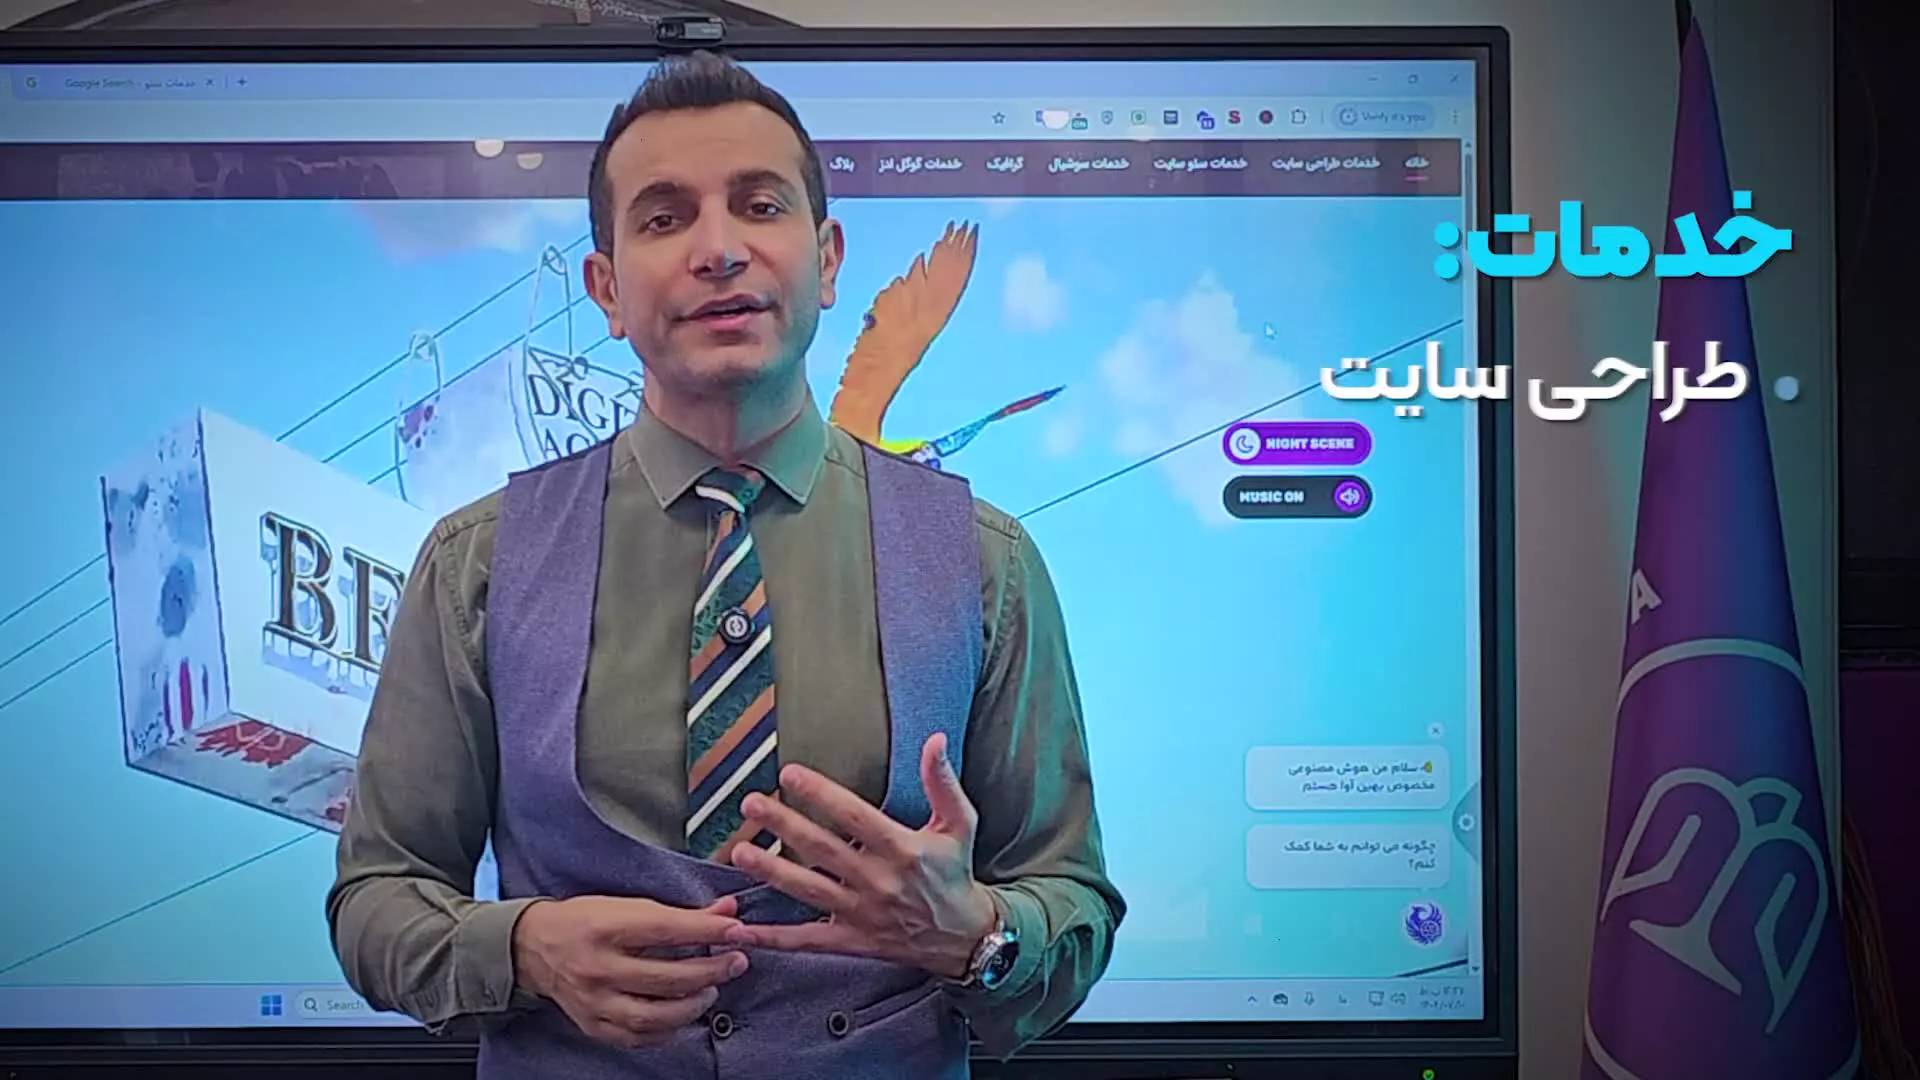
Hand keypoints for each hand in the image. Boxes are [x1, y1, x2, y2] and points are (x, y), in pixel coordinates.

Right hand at [511, 894, 749, 1048]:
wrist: (533, 947)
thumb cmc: (585, 920)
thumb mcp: (628, 905)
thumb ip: (679, 912)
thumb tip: (728, 910)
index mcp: (605, 927)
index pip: (666, 930)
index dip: (708, 930)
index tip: (737, 930)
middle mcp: (597, 967)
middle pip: (666, 978)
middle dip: (710, 970)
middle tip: (735, 962)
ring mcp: (594, 1001)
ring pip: (654, 1016)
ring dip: (692, 1005)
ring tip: (710, 990)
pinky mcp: (593, 1025)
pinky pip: (637, 1037)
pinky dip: (667, 1029)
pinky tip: (682, 1014)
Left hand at [723, 732, 998, 979]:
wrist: (965, 937)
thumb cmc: (956, 874)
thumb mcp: (960, 824)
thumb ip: (943, 782)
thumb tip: (935, 742)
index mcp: (903, 849)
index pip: (854, 817)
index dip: (820, 794)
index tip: (791, 774)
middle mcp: (879, 881)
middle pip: (823, 849)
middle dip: (784, 825)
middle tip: (751, 804)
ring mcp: (862, 913)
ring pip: (809, 890)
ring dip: (772, 872)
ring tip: (740, 853)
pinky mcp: (853, 940)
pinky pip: (808, 940)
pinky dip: (774, 937)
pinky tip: (743, 930)